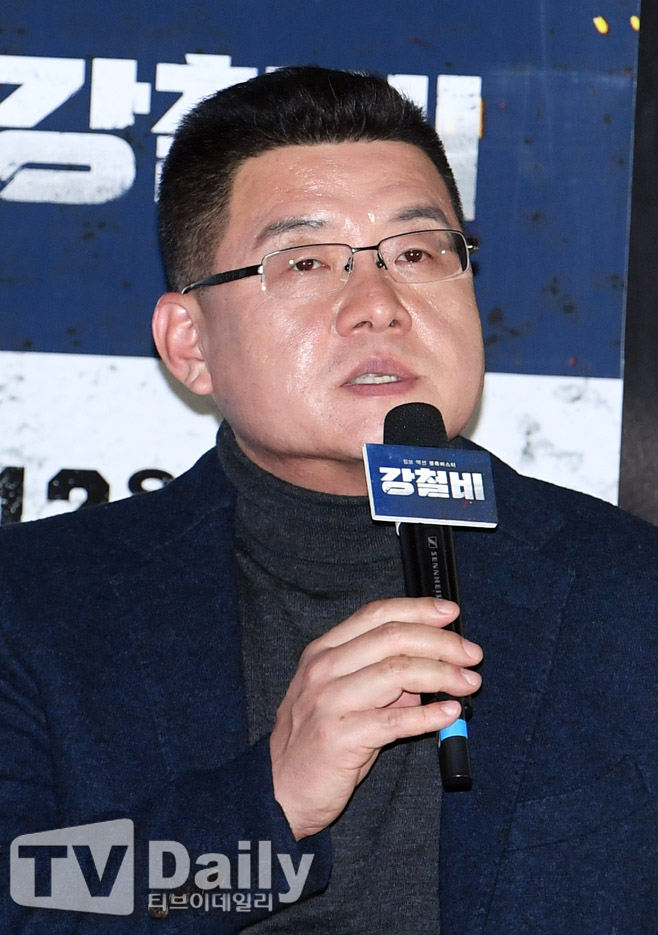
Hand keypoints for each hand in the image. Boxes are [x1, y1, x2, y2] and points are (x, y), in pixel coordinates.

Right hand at [269, 597, 481, 838]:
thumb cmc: (315, 741)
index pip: (376, 614)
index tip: (450, 613)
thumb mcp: (342, 697)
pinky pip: (395, 721)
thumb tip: (432, 668)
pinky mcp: (339, 737)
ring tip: (469, 684)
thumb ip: (382, 680)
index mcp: (324, 651)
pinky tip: (450, 713)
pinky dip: (429, 715)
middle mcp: (323, 669)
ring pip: (398, 672)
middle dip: (441, 642)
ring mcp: (329, 700)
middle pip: (393, 637)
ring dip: (442, 674)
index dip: (418, 609)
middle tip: (472, 655)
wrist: (280, 790)